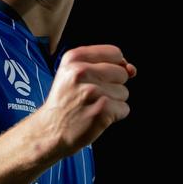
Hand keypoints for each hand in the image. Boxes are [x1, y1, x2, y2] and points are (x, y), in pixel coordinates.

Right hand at [38, 44, 136, 158]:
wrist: (50, 130)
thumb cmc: (66, 101)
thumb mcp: (74, 72)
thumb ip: (105, 64)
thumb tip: (132, 69)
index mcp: (74, 57)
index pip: (115, 53)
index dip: (115, 66)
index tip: (102, 77)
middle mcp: (81, 71)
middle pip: (122, 73)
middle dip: (114, 85)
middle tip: (92, 95)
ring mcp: (92, 91)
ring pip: (124, 92)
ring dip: (113, 102)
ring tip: (92, 106)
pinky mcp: (101, 110)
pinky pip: (124, 109)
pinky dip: (115, 115)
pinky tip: (97, 116)